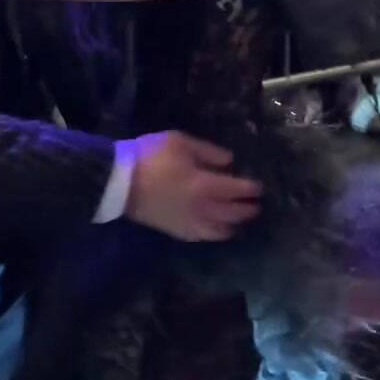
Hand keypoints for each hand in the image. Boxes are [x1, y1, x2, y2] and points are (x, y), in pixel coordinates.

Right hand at [126, 131, 260, 242]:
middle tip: (256, 206)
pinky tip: (217, 230)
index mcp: (205, 185)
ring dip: (234, 225)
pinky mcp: (176, 231)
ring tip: (240, 221)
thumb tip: (229, 162)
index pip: (237, 190)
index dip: (251, 189)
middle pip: (232, 213)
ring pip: (220, 230)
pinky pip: (202, 237)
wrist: (119, 182)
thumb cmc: (150, 157)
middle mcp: (202, 208)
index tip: (260, 187)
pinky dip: (215, 234)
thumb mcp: (180, 142)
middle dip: (247, 209)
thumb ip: (208, 152)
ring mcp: (189, 222)